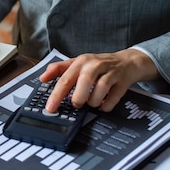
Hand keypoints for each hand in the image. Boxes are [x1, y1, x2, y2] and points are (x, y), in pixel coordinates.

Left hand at [41, 49, 160, 112]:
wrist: (127, 62)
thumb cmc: (98, 65)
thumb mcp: (77, 63)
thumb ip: (59, 69)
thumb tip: (42, 78)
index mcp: (80, 61)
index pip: (65, 79)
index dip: (56, 95)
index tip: (50, 108)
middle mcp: (95, 65)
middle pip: (84, 83)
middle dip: (78, 98)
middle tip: (76, 104)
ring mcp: (110, 72)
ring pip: (100, 90)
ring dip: (93, 102)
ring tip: (91, 102)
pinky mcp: (122, 81)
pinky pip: (113, 98)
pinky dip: (106, 105)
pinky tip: (103, 105)